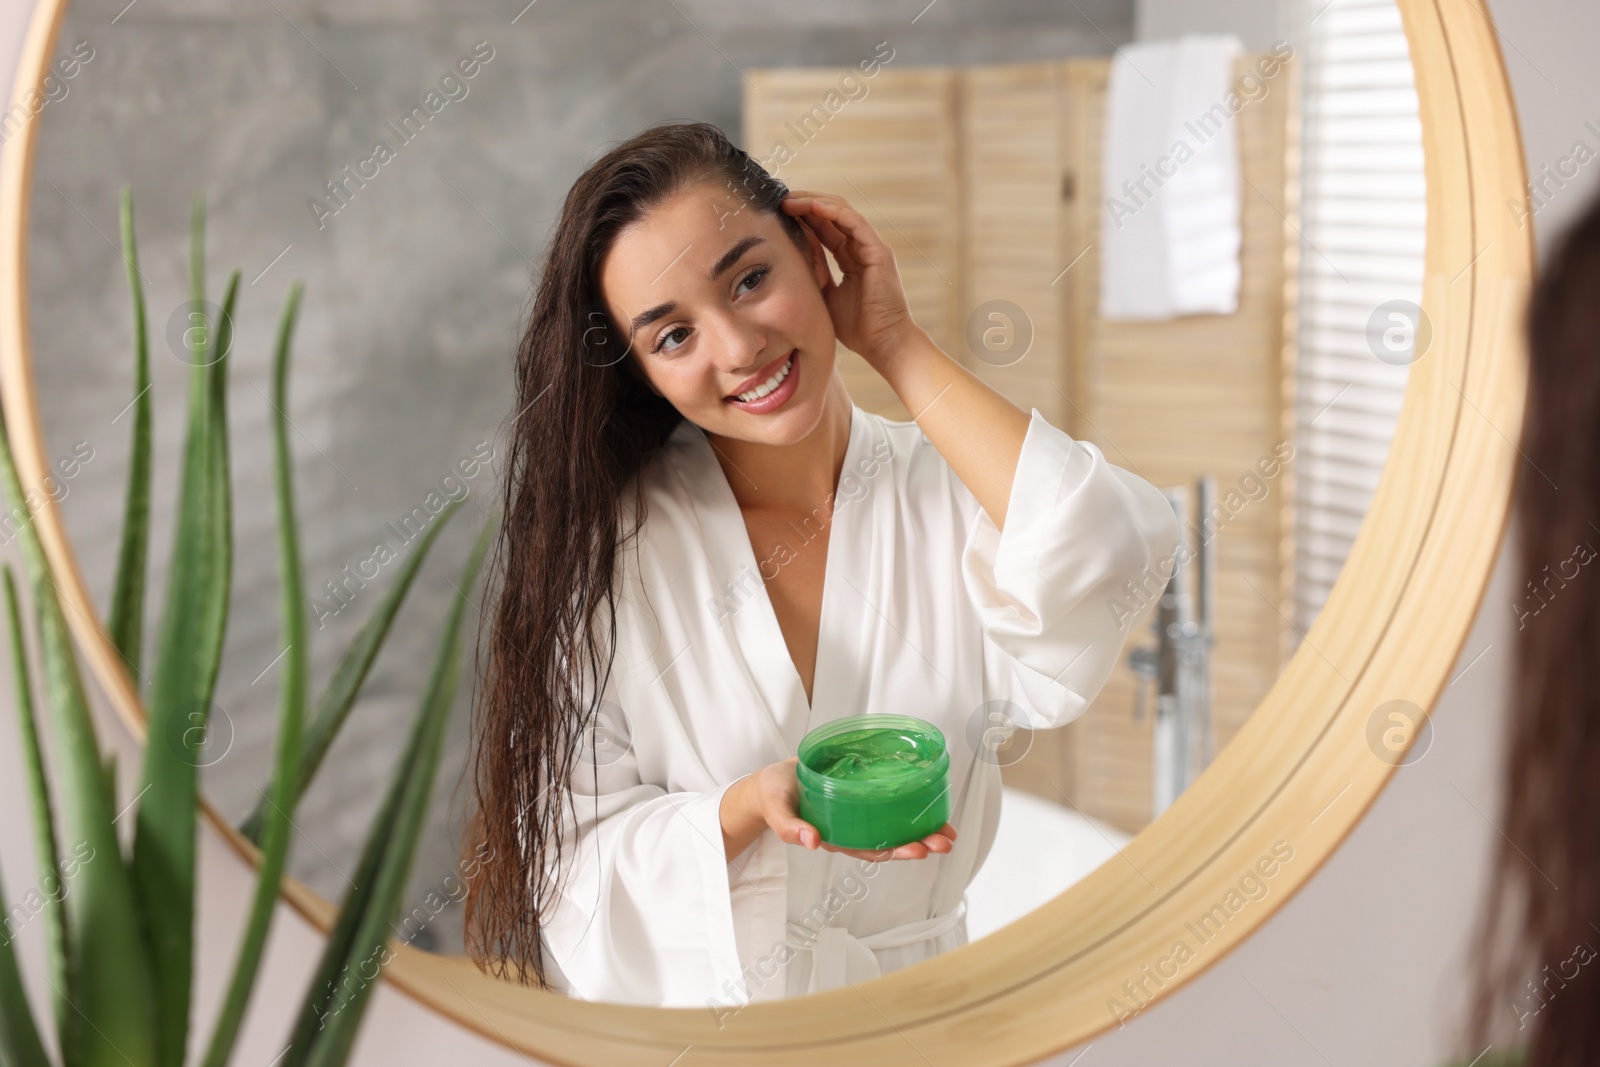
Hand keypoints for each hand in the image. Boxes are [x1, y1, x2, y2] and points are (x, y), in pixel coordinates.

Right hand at [750, 757, 957, 861]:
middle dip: (919, 842)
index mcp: (835, 836)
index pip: (871, 849)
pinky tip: (929, 801)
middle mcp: (851, 828)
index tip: (919, 850)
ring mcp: (858, 813)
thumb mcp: (776, 809)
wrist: (772, 781)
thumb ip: (789, 827)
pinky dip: (910, 804)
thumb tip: (810, 841)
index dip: (896, 851)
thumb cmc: (774, 795)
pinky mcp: (860, 796)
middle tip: (946, 840)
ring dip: (922, 828)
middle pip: (890, 841)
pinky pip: (888, 804)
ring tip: (948, 828)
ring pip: (894, 825)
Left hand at [780, 189, 924, 373]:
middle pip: (832, 214)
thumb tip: (791, 259)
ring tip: (790, 200)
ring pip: (842, 212)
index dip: (803, 217)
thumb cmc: (858, 328)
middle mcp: (861, 248)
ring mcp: (871, 247)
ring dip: (814, 202)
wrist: (883, 344)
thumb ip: (815, 274)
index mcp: (850, 258)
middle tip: (780, 200)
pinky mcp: (878, 251)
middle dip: (805, 204)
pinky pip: (854, 222)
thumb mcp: (826, 296)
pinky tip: (813, 206)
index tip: (778, 212)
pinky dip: (833, 211)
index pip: (825, 228)